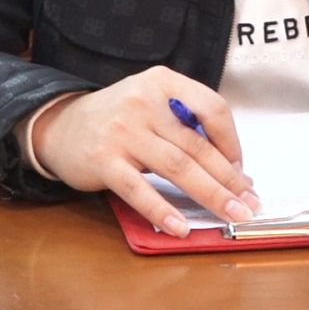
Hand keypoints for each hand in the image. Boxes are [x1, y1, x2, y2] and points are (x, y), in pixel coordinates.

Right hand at [30, 66, 258, 237]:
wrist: (59, 126)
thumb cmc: (115, 119)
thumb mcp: (150, 101)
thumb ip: (184, 123)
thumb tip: (232, 166)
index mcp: (162, 82)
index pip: (212, 108)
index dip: (232, 141)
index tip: (241, 169)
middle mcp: (144, 102)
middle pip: (198, 145)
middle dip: (230, 178)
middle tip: (250, 203)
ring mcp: (123, 131)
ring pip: (178, 167)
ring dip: (210, 194)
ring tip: (231, 215)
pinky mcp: (104, 160)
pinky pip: (140, 189)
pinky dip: (163, 210)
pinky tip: (180, 227)